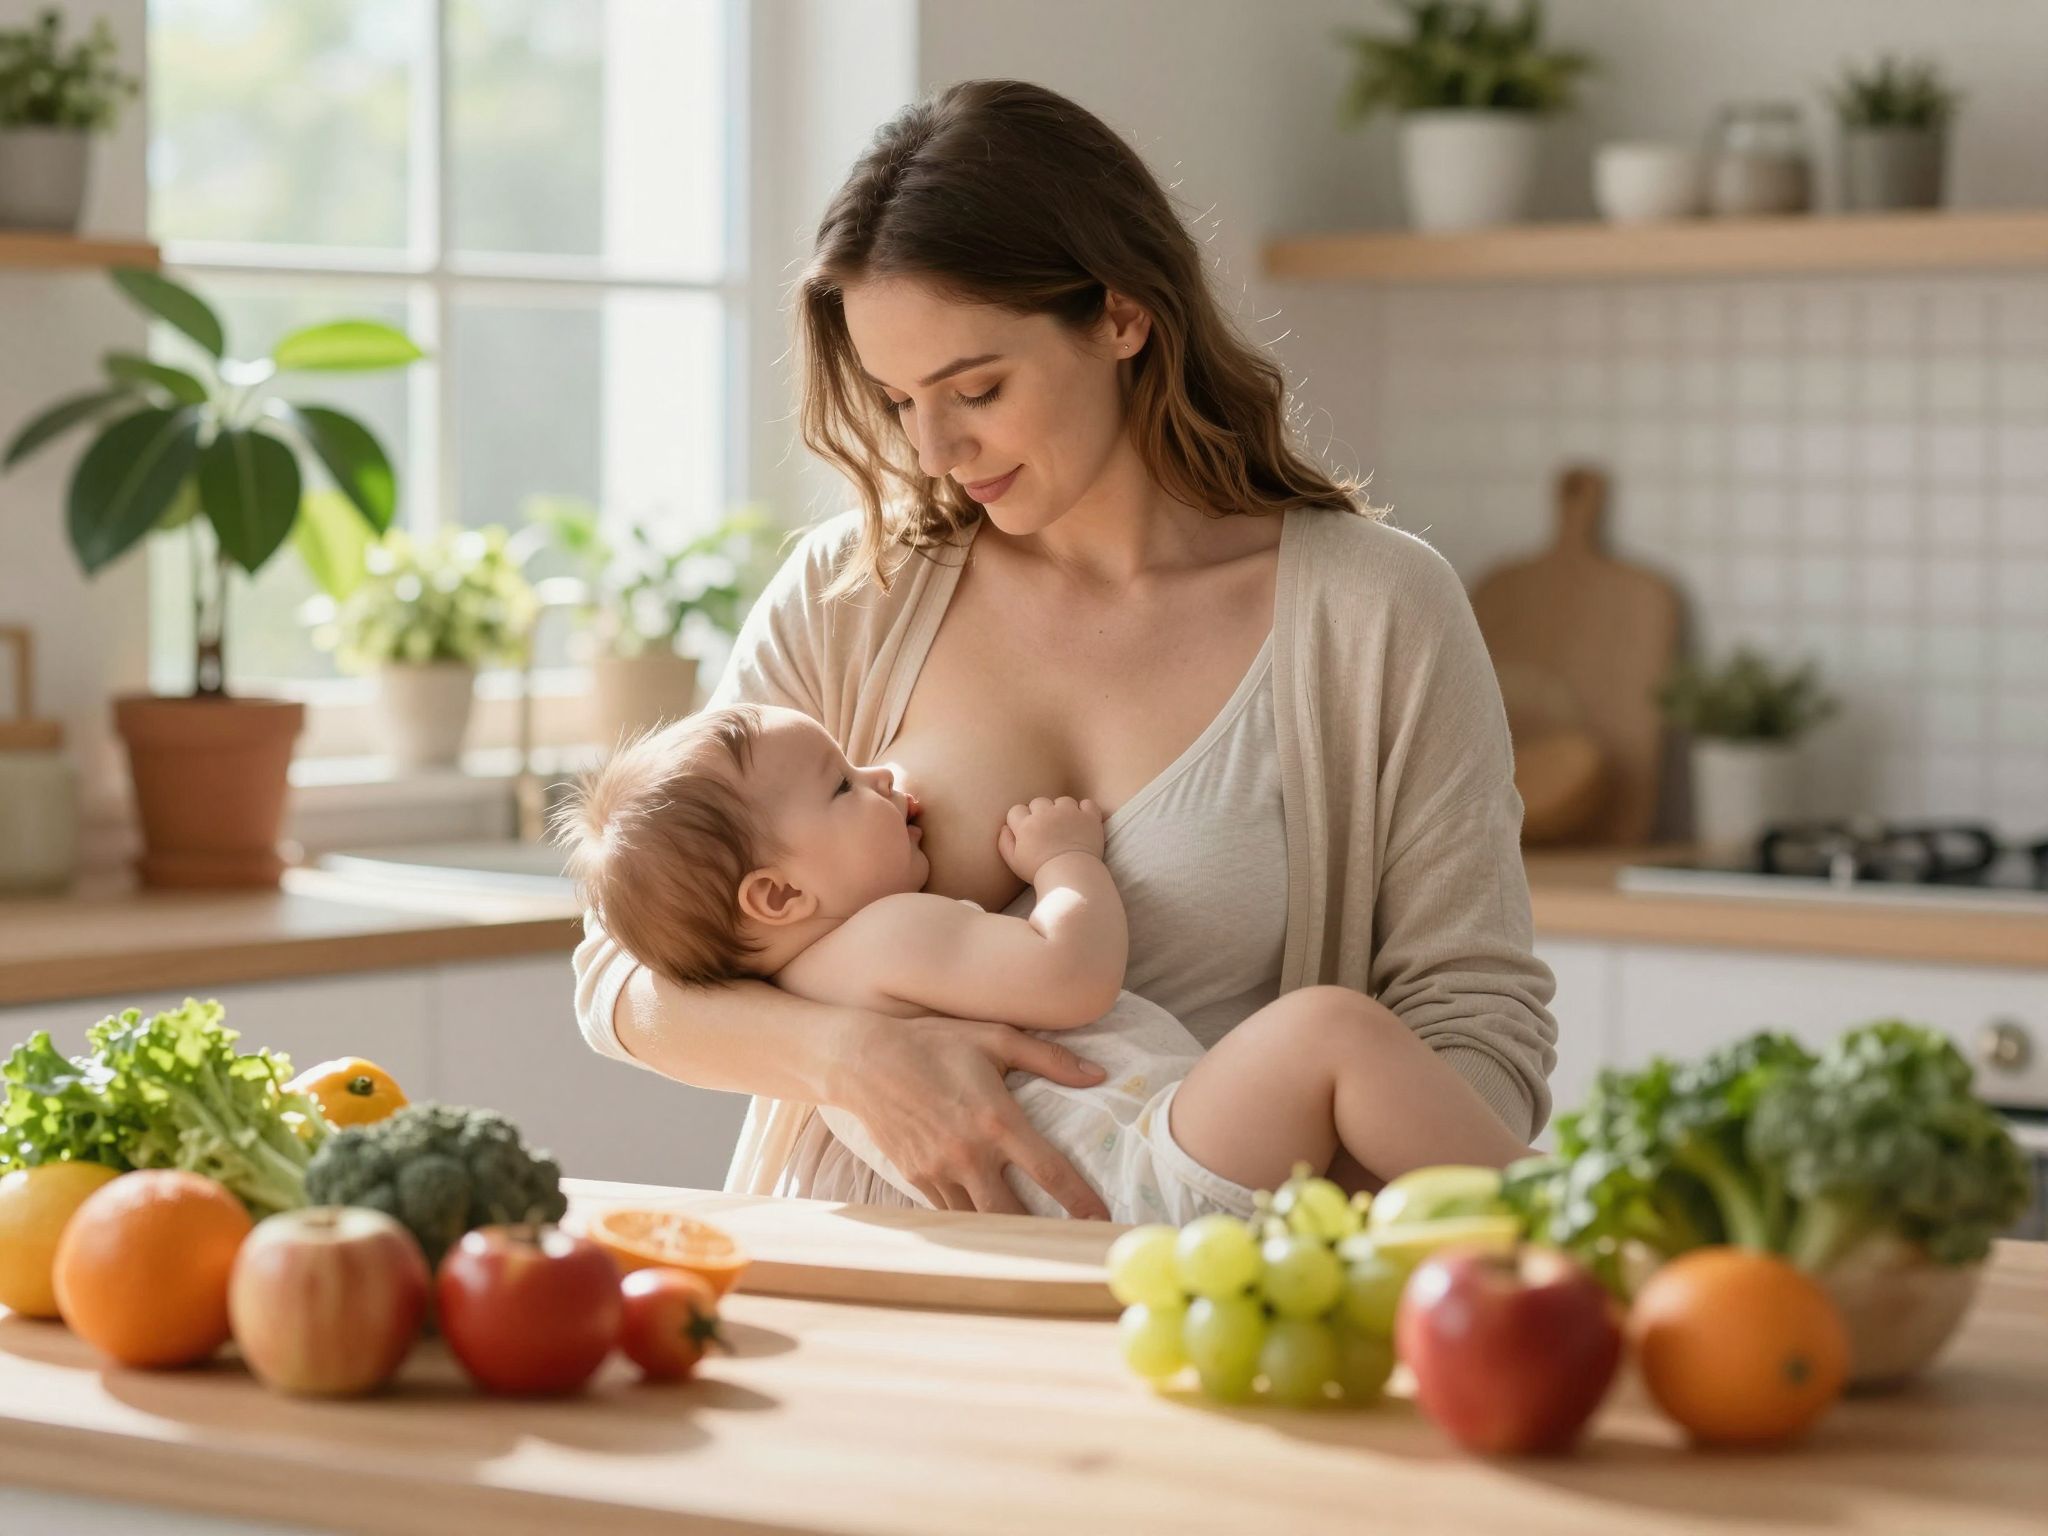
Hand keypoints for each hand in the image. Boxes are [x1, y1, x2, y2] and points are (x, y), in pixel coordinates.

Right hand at [830, 1011, 1111, 1219]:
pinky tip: (986, 1214)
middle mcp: (969, 1153)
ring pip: (979, 1219)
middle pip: (1015, 1214)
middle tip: (1068, 1241)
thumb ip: (1050, 1058)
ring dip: (1006, 1230)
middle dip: (1042, 1234)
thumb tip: (1099, 1074)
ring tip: (1031, 1238)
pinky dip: (970, 1215)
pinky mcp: (916, 1178)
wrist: (864, 1061)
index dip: (1080, 1200)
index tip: (1102, 1220)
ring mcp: (939, 1170)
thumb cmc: (936, 1043)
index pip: (1050, 1171)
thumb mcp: (996, 1038)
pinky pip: (951, 1209)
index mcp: (997, 1120)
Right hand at [998, 796, 1104, 881]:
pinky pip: (1087, 804)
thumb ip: (1005, 842)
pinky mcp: (1088, 817)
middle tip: (1048, 831)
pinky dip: (1086, 811)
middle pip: (1038, 802)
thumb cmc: (1040, 872)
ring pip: (1062, 801)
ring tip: (1066, 828)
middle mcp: (1046, 814)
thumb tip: (1005, 827)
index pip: (1016, 810)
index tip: (1028, 832)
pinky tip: (1083, 822)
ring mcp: (1068, 813)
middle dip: (1041, 814)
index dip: (1021, 820)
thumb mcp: (1014, 862)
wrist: (1070, 877)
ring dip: (1063, 811)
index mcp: (1026, 825)